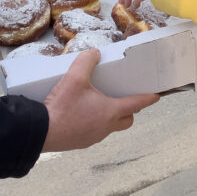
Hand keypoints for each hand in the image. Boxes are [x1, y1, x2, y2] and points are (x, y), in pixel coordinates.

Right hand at [41, 49, 158, 151]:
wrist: (40, 131)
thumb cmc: (60, 107)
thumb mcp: (73, 78)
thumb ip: (86, 61)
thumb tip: (94, 52)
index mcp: (110, 111)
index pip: (136, 104)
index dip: (148, 98)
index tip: (156, 96)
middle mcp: (106, 127)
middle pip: (127, 120)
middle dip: (130, 110)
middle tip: (124, 99)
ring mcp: (94, 137)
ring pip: (111, 127)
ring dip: (111, 117)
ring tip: (99, 104)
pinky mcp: (82, 143)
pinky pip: (95, 133)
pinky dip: (95, 124)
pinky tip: (82, 115)